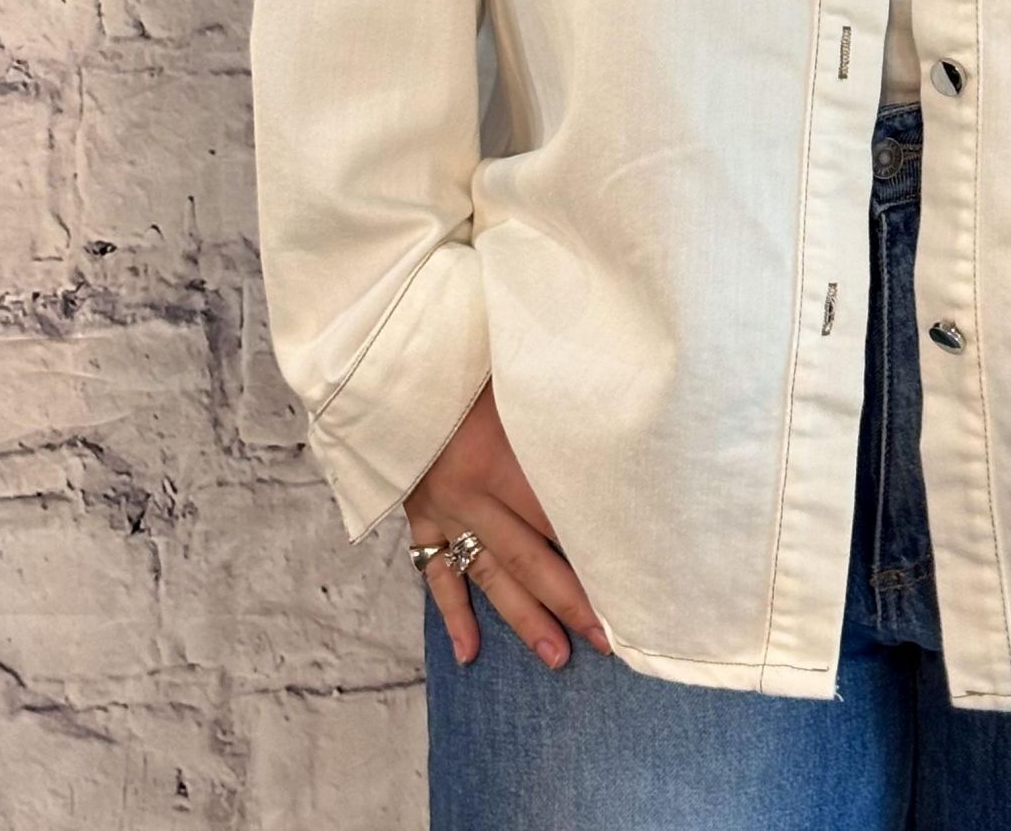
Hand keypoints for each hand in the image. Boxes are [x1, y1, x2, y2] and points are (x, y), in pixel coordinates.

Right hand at [404, 379, 612, 668]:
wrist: (382, 356)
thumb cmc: (461, 352)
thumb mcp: (514, 376)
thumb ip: (556, 411)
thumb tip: (618, 423)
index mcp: (495, 458)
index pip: (554, 518)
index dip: (591, 552)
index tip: (628, 583)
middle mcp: (467, 494)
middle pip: (528, 558)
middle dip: (569, 601)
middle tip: (606, 641)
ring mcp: (440, 508)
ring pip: (487, 574)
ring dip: (522, 618)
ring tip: (556, 657)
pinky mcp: (417, 511)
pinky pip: (435, 570)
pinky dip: (453, 612)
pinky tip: (469, 650)